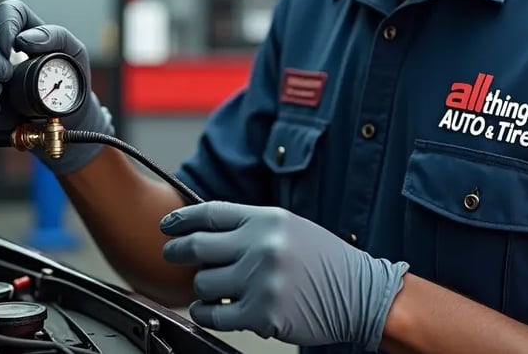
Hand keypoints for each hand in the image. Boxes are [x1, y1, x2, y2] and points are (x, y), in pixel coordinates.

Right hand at [0, 0, 113, 173]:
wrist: (69, 112)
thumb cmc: (71, 75)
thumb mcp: (74, 51)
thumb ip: (56, 36)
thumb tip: (24, 39)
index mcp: (26, 27)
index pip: (8, 10)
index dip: (4, 23)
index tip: (12, 45)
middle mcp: (1, 43)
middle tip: (5, 74)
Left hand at [160, 202, 408, 350]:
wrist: (360, 293)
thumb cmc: (324, 260)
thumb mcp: (290, 227)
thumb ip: (251, 226)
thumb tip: (205, 231)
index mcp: (268, 219)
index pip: (211, 212)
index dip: (183, 218)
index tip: (167, 225)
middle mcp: (262, 245)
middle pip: (198, 246)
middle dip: (176, 251)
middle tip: (170, 254)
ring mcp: (261, 280)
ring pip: (203, 283)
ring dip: (201, 287)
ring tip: (211, 287)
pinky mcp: (262, 313)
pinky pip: (214, 314)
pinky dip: (206, 312)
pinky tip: (212, 309)